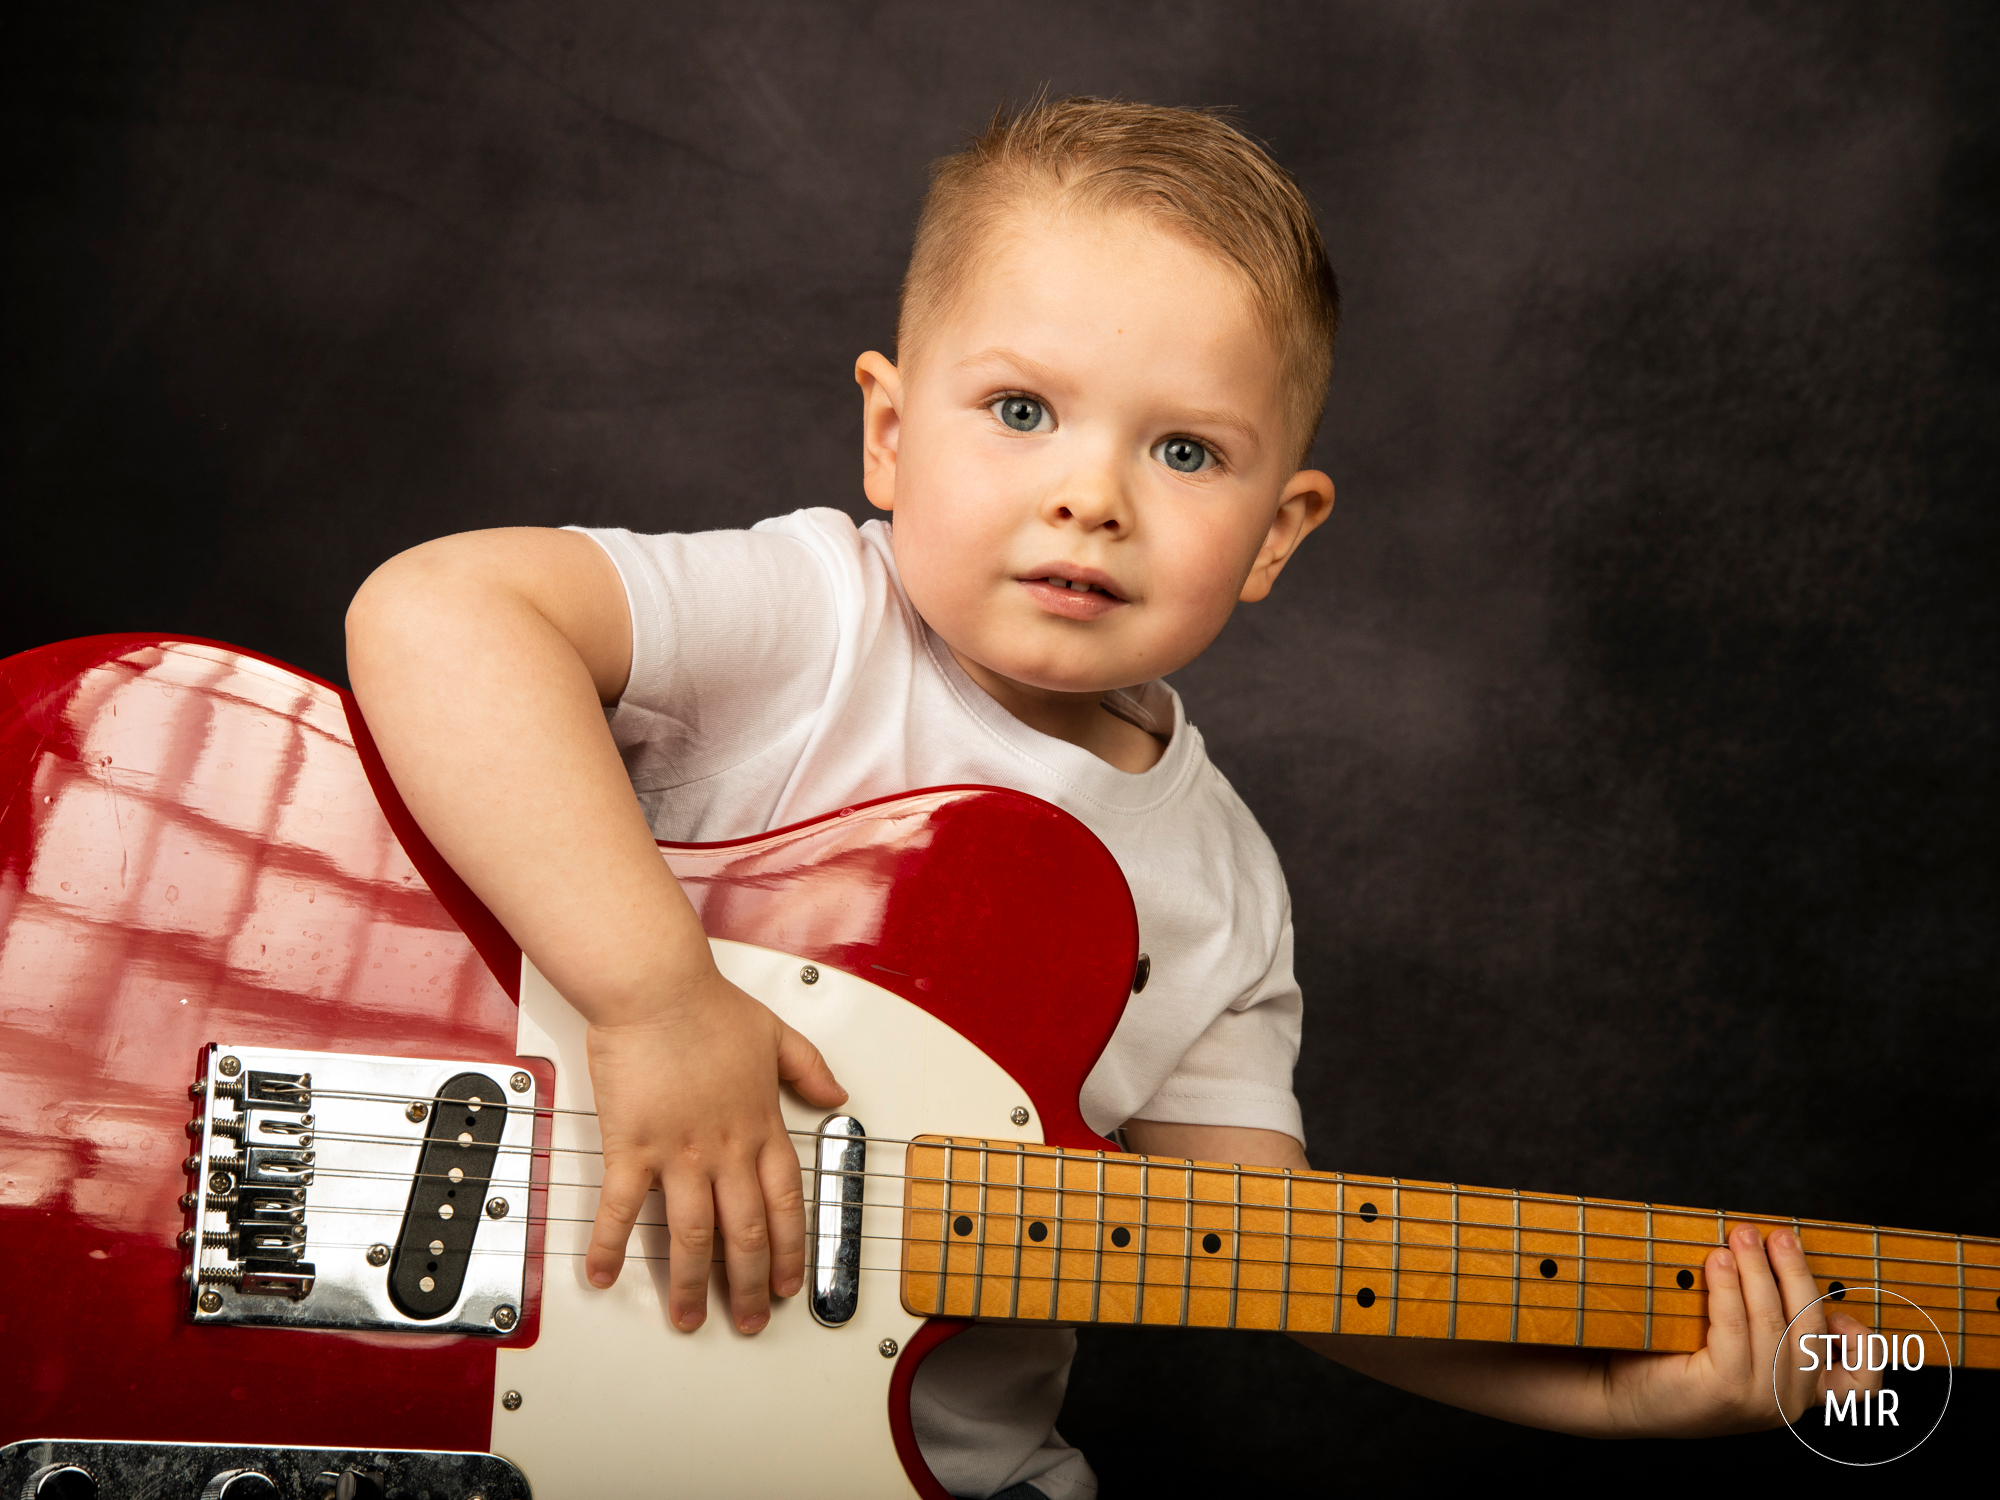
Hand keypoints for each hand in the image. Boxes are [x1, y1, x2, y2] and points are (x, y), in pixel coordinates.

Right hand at [582, 968, 846, 1333]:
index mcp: (760, 1125)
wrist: (656, 986)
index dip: (791, 1250)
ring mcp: (679, 1152)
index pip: (787, 1203)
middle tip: (749, 1319)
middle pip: (745, 1233)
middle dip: (749, 1286)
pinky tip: (602, 1274)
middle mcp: (725, 1148)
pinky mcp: (632, 1146)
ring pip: (692, 1236)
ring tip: (689, 1317)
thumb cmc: (706, 1006)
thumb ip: (809, 1070)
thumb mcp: (776, 1034)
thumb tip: (837, 1098)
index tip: (790, 1282)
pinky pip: (619, 1209)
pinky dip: (609, 1246)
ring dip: (692, 1284)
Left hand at [1599, 1223, 1878, 1434]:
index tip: (1840, 1309)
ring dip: (1759, 1270)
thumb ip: (1767, 1318)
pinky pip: (1734, 1326)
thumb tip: (1778, 1254)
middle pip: (1810, 1328)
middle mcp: (1788, 1405)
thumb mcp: (1737, 1345)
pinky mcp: (1723, 1389)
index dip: (1865, 1346)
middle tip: (1780, 1234)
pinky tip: (1717, 1260)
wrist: (1621, 1393)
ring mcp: (1758, 1400)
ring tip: (1743, 1235)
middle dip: (1796, 1273)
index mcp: (1801, 1395)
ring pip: (1772, 1321)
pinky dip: (1729, 1288)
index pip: (1861, 1384)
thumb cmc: (1678, 1357)